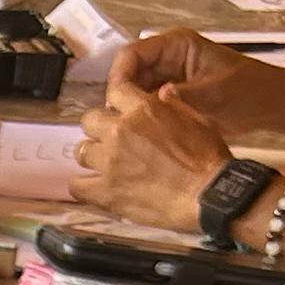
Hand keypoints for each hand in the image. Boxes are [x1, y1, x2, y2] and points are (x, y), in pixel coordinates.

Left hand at [73, 76, 239, 234]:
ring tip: (106, 166)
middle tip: (111, 141)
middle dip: (99, 129)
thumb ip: (173, 105)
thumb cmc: (207, 158)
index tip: (117, 112)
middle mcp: (120, 130)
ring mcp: (110, 161)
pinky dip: (82, 186)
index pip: (114, 91)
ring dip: (92, 157)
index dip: (114, 103)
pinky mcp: (106, 191)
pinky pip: (77, 185)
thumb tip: (161, 92)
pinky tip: (92, 188)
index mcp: (143, 109)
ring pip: (82, 152)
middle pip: (89, 121)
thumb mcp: (196, 118)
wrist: (208, 194)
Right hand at [119, 27, 284, 149]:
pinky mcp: (171, 98)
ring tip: (127, 134)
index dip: (118, 77)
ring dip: (129, 111)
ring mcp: (167, 79)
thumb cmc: (248, 91)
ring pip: (133, 93)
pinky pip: (146, 107)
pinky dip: (141, 120)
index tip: (116, 103)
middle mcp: (167, 59)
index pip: (131, 55)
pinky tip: (140, 138)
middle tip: (119, 125)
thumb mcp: (217, 92)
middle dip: (120, 98)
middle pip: (128, 75)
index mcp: (175, 46)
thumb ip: (187, 94)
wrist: (270, 106)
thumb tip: (158, 97)